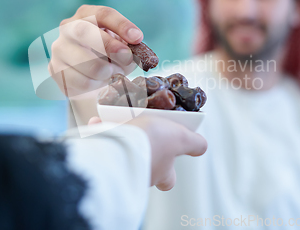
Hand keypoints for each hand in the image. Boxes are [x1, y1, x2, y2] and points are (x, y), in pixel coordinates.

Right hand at [49, 5, 143, 96]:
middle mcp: (68, 28)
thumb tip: (134, 54)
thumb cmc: (108, 55)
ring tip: (114, 73)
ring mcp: (59, 49)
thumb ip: (129, 47)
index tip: (137, 38)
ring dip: (105, 71)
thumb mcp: (121, 45)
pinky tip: (101, 82)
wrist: (88, 75)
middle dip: (109, 46)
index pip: (103, 14)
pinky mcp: (55, 70)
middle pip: (84, 31)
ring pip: (82, 60)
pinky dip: (97, 84)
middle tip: (126, 57)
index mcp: (86, 15)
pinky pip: (80, 81)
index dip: (121, 25)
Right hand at [88, 116, 207, 190]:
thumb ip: (194, 143)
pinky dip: (99, 131)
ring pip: (121, 151)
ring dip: (120, 135)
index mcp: (161, 172)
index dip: (170, 169)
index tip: (170, 154)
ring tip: (119, 120)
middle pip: (144, 164)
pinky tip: (97, 122)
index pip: (169, 179)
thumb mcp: (180, 138)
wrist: (120, 144)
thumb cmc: (152, 142)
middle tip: (142, 133)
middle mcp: (141, 173)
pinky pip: (102, 142)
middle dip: (142, 150)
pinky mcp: (102, 156)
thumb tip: (202, 146)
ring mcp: (121, 166)